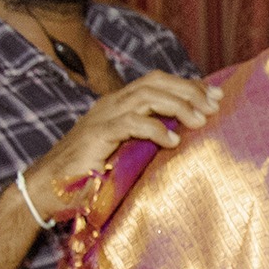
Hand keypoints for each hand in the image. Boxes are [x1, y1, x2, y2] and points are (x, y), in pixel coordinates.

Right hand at [25, 71, 221, 214]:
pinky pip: (129, 123)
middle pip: (155, 82)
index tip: (217, 96)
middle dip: (189, 91)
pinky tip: (173, 142)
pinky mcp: (96, 136)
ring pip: (145, 96)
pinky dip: (155, 129)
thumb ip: (153, 138)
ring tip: (200, 122)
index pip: (158, 82)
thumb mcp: (131, 150)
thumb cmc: (95, 171)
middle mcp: (112, 104)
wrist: (51, 187)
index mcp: (121, 103)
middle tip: (215, 106)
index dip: (189, 85)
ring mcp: (102, 117)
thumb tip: (190, 137)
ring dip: (178, 106)